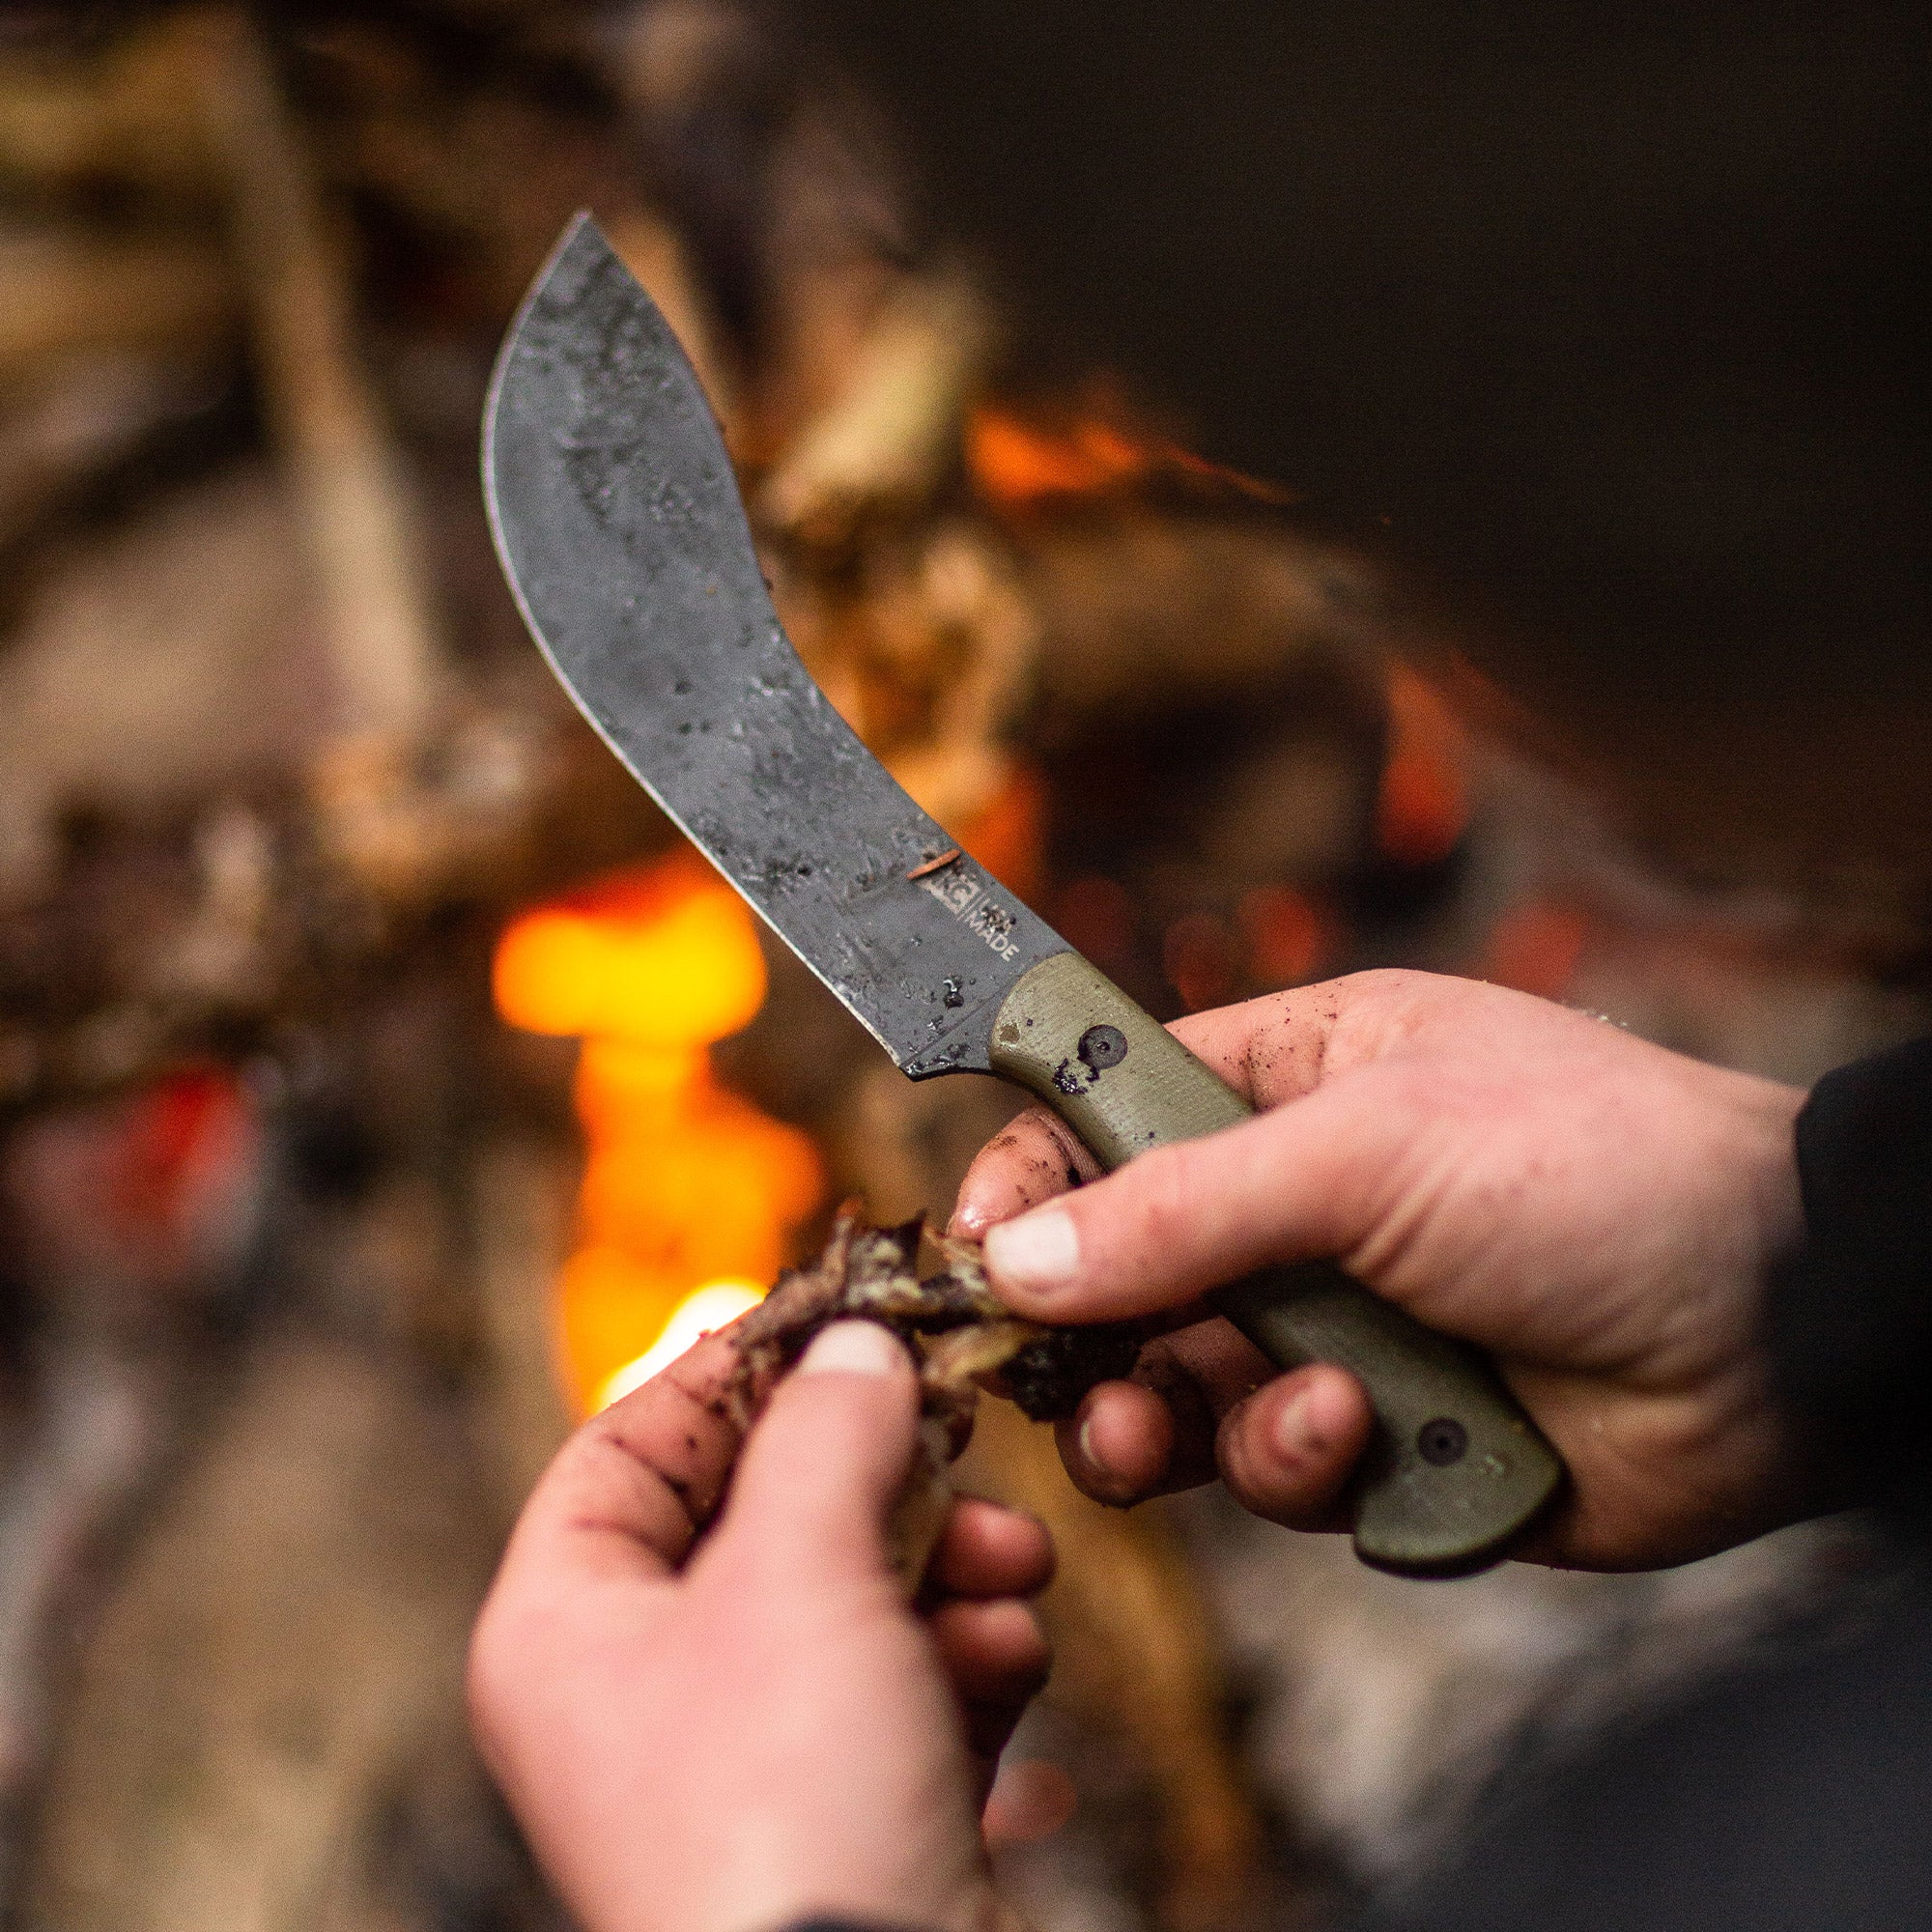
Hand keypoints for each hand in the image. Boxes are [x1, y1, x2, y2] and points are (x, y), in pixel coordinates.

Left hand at [468, 1320, 1051, 1931]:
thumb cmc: (782, 1819)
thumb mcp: (798, 1573)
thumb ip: (827, 1431)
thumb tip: (855, 1343)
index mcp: (566, 1628)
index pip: (624, 1444)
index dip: (729, 1372)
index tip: (835, 1321)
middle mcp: (639, 1692)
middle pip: (758, 1515)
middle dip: (875, 1477)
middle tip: (952, 1432)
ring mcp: (742, 1760)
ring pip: (848, 1595)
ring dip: (944, 1564)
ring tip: (1010, 1567)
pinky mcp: (840, 1813)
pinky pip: (901, 1689)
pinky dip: (961, 1660)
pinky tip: (1008, 1660)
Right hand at [953, 969, 1806, 1570]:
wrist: (1786, 1332)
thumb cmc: (1595, 1172)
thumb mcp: (1367, 1151)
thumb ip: (1177, 1209)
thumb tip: (1012, 1260)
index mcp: (1292, 1078)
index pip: (1105, 1118)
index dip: (1029, 1183)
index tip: (971, 1252)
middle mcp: (1298, 1202)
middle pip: (1119, 1274)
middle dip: (1088, 1338)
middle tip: (1070, 1385)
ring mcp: (1336, 1323)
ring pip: (1181, 1393)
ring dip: (1189, 1421)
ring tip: (1212, 1430)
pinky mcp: (1378, 1439)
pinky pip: (1273, 1473)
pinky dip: (1307, 1467)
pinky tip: (1370, 1437)